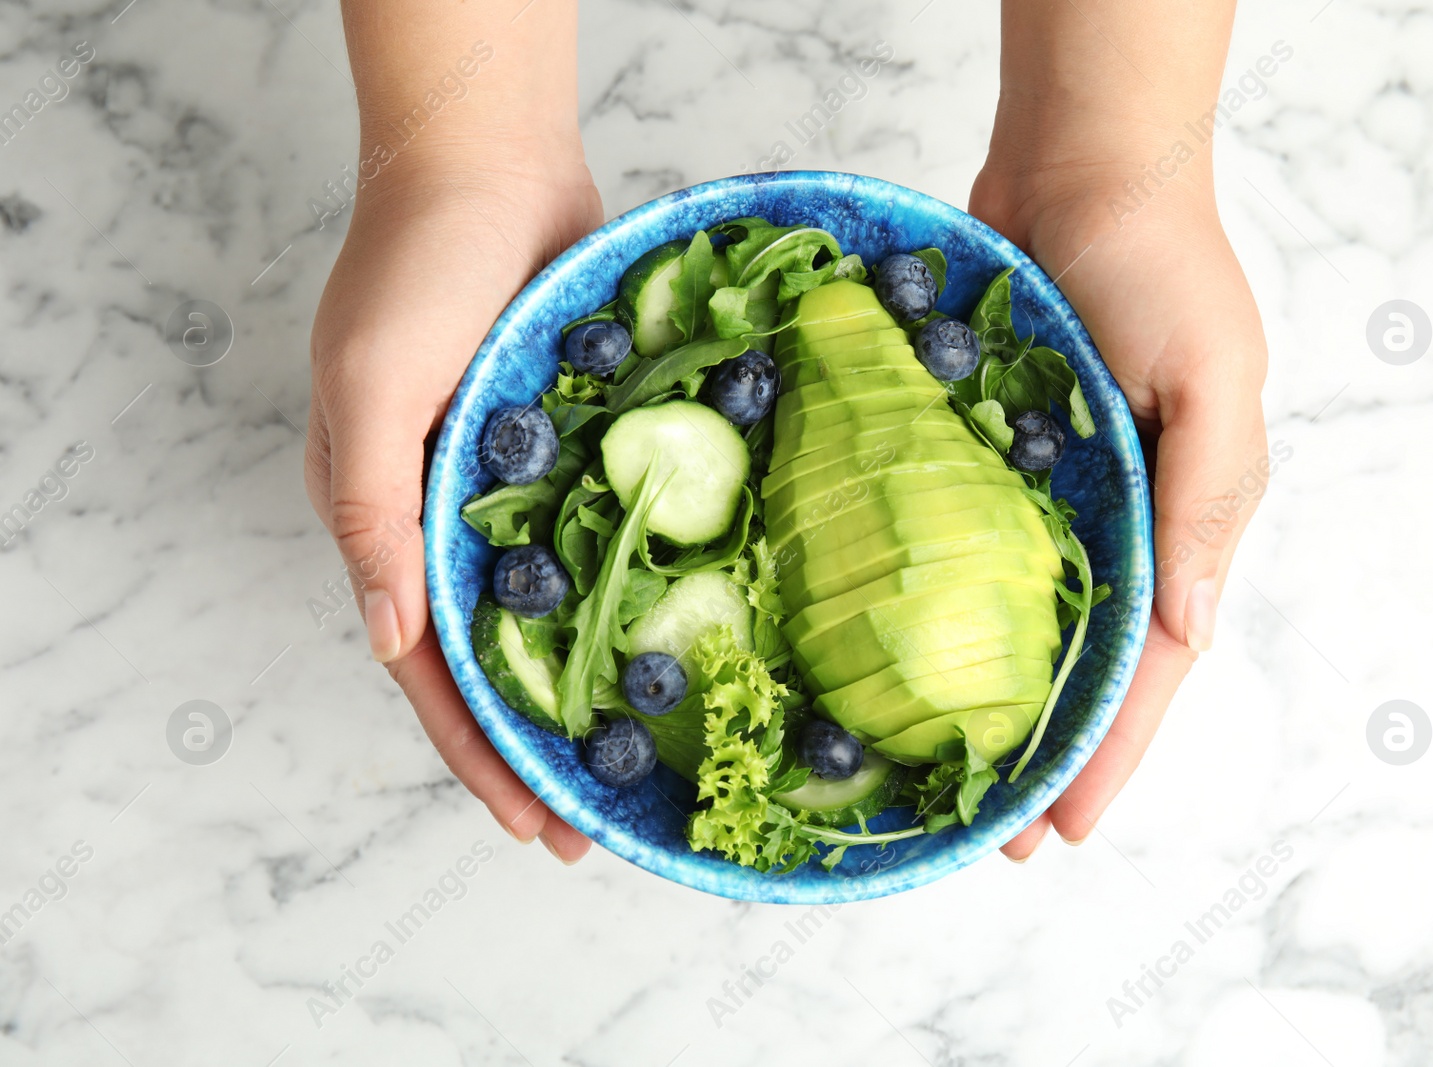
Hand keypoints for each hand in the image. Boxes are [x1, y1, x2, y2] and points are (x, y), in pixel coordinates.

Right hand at [305, 152, 602, 860]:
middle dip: (536, 748)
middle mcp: (447, 521)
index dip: (482, 754)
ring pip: (549, 615)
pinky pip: (598, 540)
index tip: (536, 826)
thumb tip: (388, 639)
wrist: (490, 167)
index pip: (431, 672)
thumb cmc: (419, 272)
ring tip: (640, 760)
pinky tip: (673, 635)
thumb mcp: (372, 391)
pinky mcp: (568, 453)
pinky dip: (624, 593)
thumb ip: (373, 516)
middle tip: (594, 826)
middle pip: (492, 661)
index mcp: (386, 521)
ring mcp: (512, 490)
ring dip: (585, 689)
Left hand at [970, 152, 1268, 859]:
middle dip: (1039, 753)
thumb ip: (1206, 504)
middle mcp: (1113, 525)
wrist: (1081, 168)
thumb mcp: (1212, 378)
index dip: (1104, 752)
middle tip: (990, 834)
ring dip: (982, 699)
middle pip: (1076, 664)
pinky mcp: (983, 459)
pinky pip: (960, 550)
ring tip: (934, 774)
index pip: (1146, 667)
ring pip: (1015, 624)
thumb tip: (1187, 632)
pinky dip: (936, 607)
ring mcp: (1045, 497)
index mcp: (1180, 523)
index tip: (1056, 828)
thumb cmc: (1159, 263)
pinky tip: (892, 653)